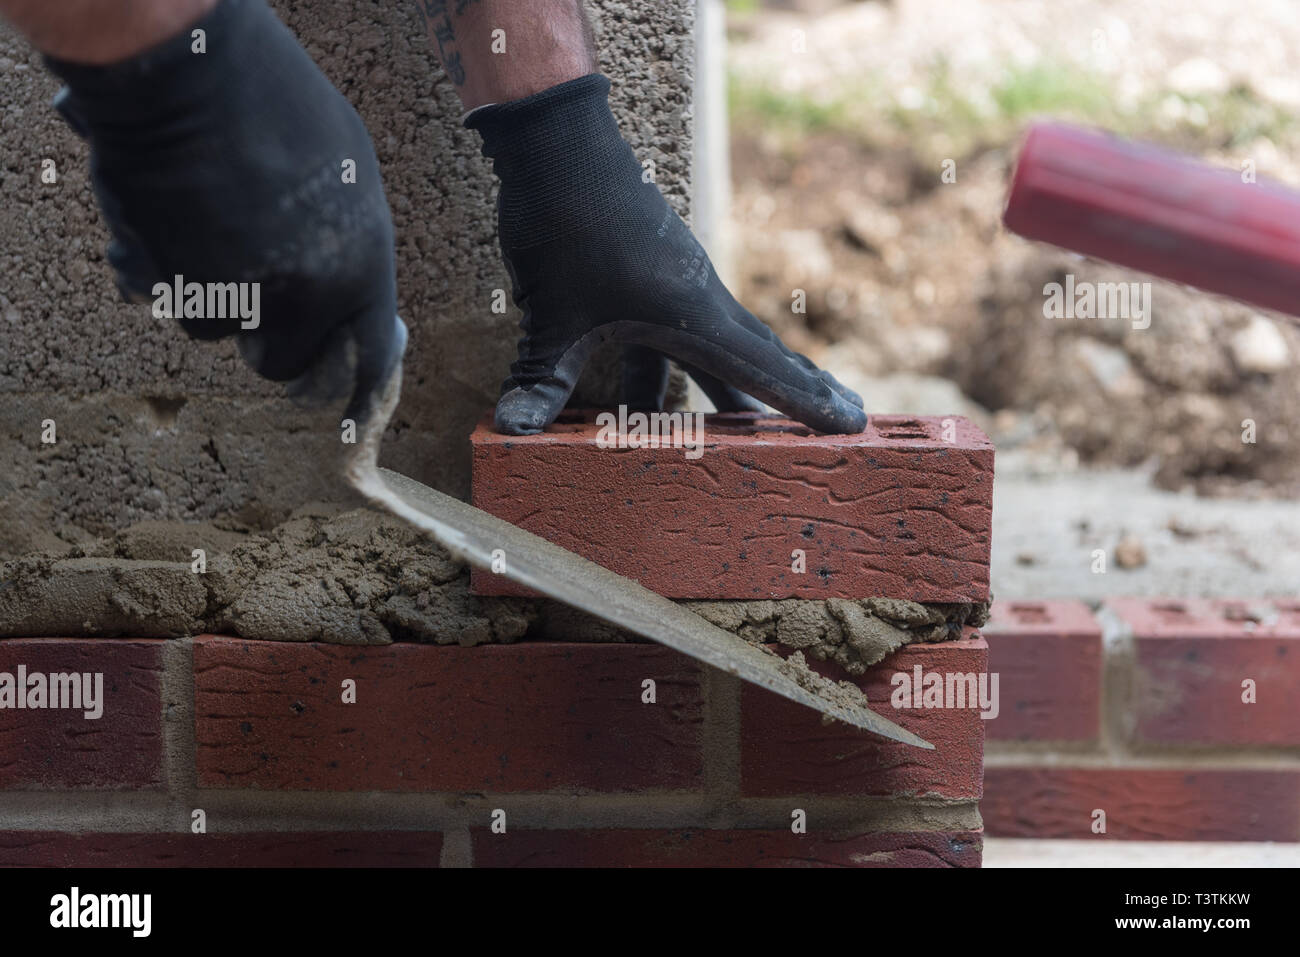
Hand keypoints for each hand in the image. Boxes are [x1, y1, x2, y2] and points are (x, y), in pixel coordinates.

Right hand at [47, 0, 404, 424]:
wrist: (189, 74)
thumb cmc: (278, 104)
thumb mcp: (351, 173)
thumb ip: (351, 245)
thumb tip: (347, 289)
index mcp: (359, 268)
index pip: (368, 358)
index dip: (356, 390)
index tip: (348, 419)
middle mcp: (301, 295)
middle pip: (280, 360)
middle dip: (267, 337)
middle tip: (257, 294)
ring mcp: (231, 294)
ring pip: (216, 327)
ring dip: (213, 293)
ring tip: (212, 222)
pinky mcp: (167, 284)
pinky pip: (168, 299)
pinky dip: (166, 270)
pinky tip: (171, 217)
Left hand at [465, 73, 864, 434]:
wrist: (558, 141)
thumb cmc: (567, 223)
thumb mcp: (554, 314)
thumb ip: (542, 376)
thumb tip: (514, 432)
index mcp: (693, 315)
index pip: (766, 372)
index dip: (810, 403)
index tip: (856, 423)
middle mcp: (698, 300)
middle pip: (759, 358)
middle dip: (795, 393)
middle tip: (844, 415)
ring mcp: (677, 284)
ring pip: (718, 347)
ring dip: (731, 389)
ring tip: (746, 427)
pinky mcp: (650, 275)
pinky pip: (675, 336)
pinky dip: (672, 372)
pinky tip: (641, 402)